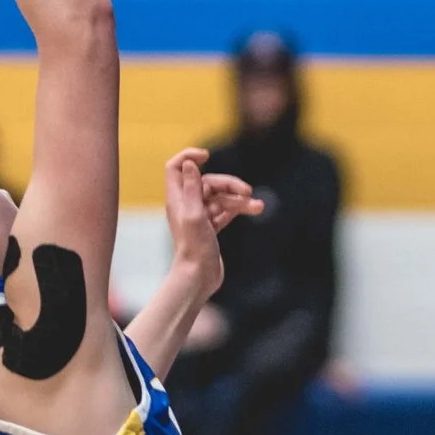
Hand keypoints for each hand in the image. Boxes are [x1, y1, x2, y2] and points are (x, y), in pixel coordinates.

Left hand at [161, 145, 263, 296]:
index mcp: (178, 199)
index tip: (207, 156)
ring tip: (257, 205)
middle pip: (209, 182)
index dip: (189, 157)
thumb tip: (189, 163)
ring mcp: (201, 216)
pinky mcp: (212, 227)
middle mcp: (188, 205)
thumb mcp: (194, 215)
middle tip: (247, 191)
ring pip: (221, 197)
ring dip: (239, 199)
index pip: (176, 167)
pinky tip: (256, 209)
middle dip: (229, 184)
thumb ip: (192, 188)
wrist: (199, 278)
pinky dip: (240, 208)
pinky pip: (227, 210)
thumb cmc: (194, 248)